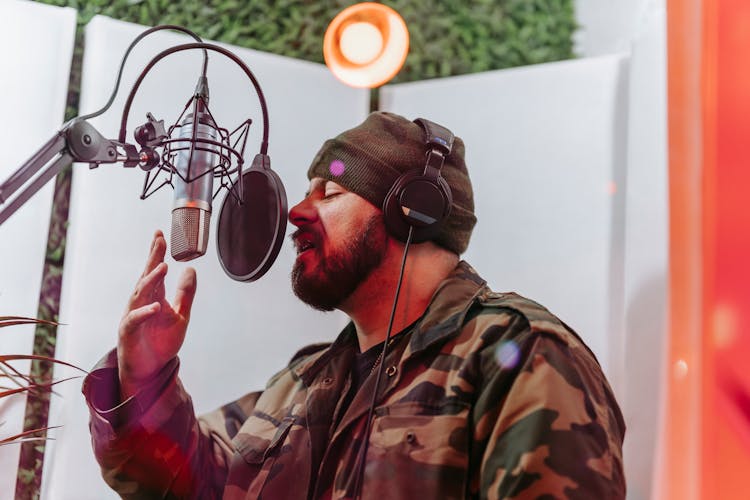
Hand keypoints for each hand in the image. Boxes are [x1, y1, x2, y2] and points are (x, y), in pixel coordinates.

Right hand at [117, 230, 196, 399]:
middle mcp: (141, 303)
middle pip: (146, 276)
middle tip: (159, 240)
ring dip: (151, 280)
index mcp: (154, 297)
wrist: (150, 371)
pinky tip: (156, 307)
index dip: (157, 253)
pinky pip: (134, 320)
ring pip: (140, 294)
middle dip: (153, 258)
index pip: (155, 270)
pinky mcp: (128, 333)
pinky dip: (144, 313)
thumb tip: (191, 270)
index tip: (161, 234)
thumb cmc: (161, 343)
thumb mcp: (180, 316)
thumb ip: (186, 294)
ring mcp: (133, 316)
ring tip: (163, 267)